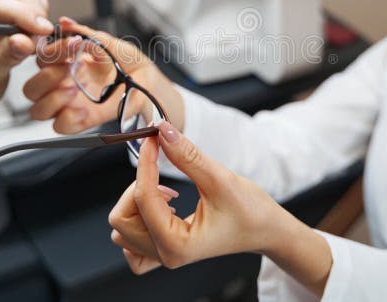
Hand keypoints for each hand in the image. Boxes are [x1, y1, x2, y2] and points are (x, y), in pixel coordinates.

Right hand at [23, 17, 182, 133]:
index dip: (47, 53)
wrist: (153, 86)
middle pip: (31, 88)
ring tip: (72, 90)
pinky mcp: (83, 121)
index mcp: (68, 62)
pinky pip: (60, 126)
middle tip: (65, 70)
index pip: (41, 58)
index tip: (67, 46)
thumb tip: (66, 23)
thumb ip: (88, 35)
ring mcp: (71, 104)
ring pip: (38, 110)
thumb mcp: (113, 44)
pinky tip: (83, 109)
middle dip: (43, 78)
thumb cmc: (132, 64)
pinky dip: (68, 119)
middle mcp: (64, 84)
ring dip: (51, 100)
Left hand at [108, 121, 284, 271]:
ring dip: (135, 202)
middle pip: (121, 219)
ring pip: (122, 228)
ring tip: (165, 191)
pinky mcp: (163, 249)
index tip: (152, 138)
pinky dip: (137, 220)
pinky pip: (131, 240)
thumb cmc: (250, 212)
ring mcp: (162, 255)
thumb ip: (187, 156)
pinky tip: (160, 207)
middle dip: (137, 186)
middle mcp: (165, 255)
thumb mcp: (220, 179)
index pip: (143, 199)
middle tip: (160, 168)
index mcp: (177, 245)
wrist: (265, 230)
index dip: (145, 163)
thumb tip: (162, 130)